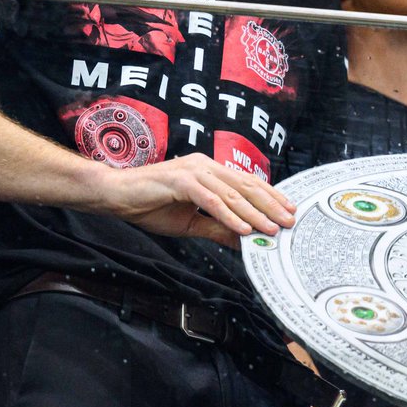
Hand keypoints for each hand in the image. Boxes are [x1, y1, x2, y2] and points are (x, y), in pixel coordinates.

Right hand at [102, 152, 295, 247]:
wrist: (116, 195)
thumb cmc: (150, 205)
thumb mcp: (190, 222)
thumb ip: (218, 227)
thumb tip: (244, 240)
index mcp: (208, 171)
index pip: (246, 183)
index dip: (269, 196)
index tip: (288, 210)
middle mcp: (205, 166)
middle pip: (245, 186)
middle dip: (270, 204)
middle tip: (290, 220)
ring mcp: (193, 171)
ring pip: (232, 193)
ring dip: (255, 212)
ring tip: (272, 228)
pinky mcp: (181, 181)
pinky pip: (210, 200)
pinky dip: (229, 215)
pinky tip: (243, 228)